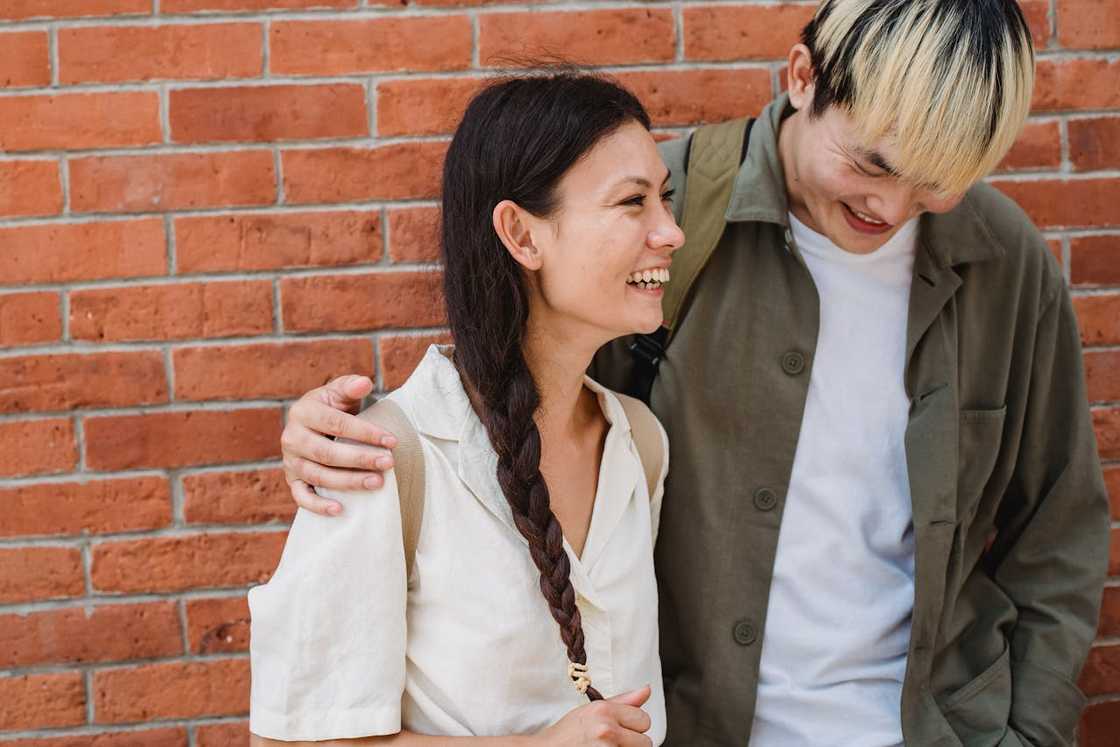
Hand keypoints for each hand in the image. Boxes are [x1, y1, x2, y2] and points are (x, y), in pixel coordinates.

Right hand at [281, 374, 395, 515]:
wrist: (313, 424)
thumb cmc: (332, 407)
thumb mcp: (339, 392)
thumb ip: (351, 387)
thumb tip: (364, 383)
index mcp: (303, 412)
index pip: (336, 424)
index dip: (365, 433)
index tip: (392, 441)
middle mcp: (291, 437)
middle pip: (327, 453)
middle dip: (361, 459)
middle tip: (389, 463)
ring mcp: (290, 461)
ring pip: (318, 476)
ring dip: (349, 482)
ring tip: (378, 483)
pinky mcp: (292, 480)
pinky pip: (301, 497)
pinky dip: (318, 506)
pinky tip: (340, 510)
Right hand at [534, 687, 653, 746]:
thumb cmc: (567, 734)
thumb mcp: (592, 710)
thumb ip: (623, 702)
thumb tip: (646, 690)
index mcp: (604, 711)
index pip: (644, 719)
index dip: (635, 726)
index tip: (622, 729)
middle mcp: (607, 730)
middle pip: (646, 741)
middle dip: (633, 743)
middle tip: (613, 742)